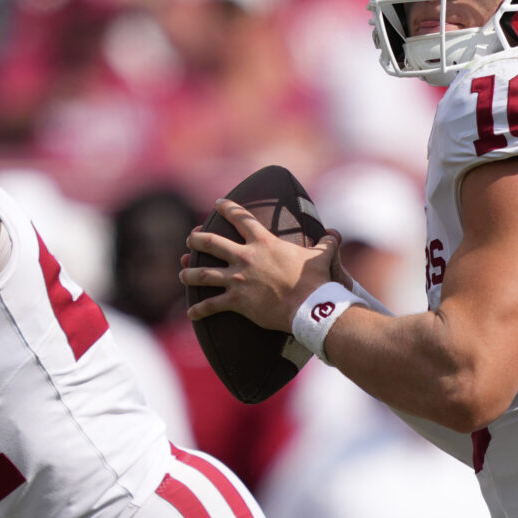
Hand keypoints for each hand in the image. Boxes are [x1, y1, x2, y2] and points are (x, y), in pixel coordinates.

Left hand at [183, 200, 341, 332]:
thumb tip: (335, 234)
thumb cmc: (316, 280)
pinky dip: (199, 310)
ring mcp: (237, 279)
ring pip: (203, 273)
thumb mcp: (322, 256)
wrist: (309, 305)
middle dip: (197, 239)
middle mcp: (245, 257)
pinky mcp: (236, 300)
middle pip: (211, 242)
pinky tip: (191, 313)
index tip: (218, 203)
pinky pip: (211, 305)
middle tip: (190, 238)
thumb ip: (327, 243)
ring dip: (190, 273)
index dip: (227, 208)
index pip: (240, 218)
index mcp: (263, 242)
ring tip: (182, 273)